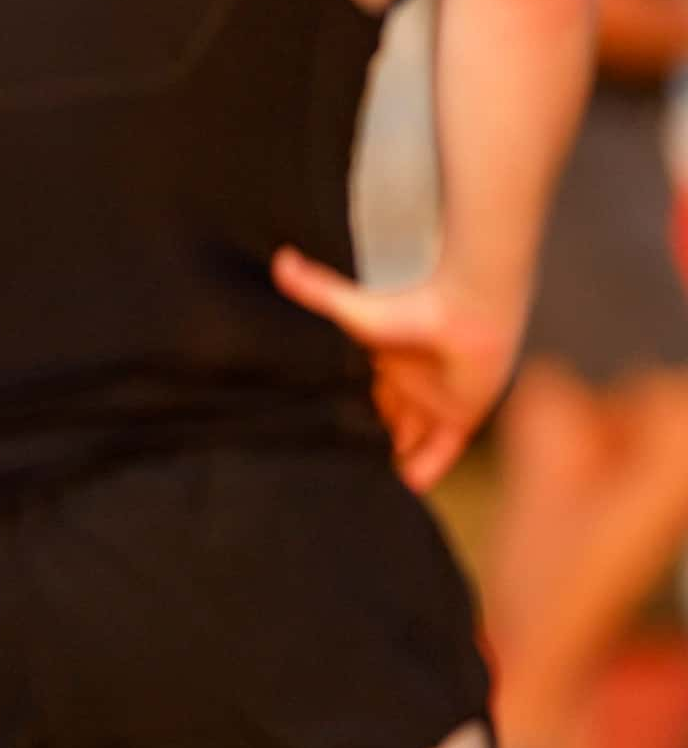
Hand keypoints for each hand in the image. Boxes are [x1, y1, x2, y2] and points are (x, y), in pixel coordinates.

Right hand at [273, 247, 522, 491]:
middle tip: (344, 467)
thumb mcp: (352, 309)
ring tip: (368, 484)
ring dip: (394, 458)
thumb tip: (280, 260)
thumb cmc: (410, 306)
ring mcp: (434, 401)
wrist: (467, 311)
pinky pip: (442, 451)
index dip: (343, 414)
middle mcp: (406, 384)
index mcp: (380, 363)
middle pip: (383, 420)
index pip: (357, 395)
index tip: (322, 437)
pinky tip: (407, 487)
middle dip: (368, 439)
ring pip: (410, 440)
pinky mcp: (462, 416)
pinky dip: (427, 469)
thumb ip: (317, 289)